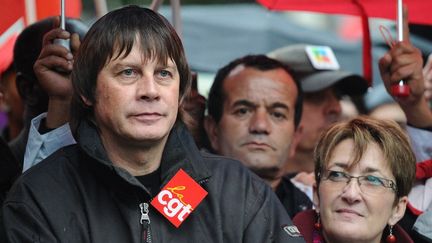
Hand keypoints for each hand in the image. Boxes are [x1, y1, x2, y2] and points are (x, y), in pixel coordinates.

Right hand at [33, 17, 80, 101]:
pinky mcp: (38, 67)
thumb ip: (76, 48)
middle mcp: (47, 54)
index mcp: (57, 52)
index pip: (53, 36)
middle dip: (57, 33)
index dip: (54, 26)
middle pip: (48, 37)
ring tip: (71, 61)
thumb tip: (73, 34)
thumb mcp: (79, 60)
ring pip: (50, 47)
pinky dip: (60, 62)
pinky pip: (48, 58)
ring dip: (63, 52)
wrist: (71, 94)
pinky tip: (67, 69)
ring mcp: (42, 60)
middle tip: (67, 34)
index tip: (59, 18)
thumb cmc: (76, 78)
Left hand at [378, 7, 431, 127]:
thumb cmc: (395, 84)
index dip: (403, 17)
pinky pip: (399, 71)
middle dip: (389, 64)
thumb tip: (388, 54)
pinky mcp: (417, 69)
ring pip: (396, 62)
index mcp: (403, 50)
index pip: (402, 32)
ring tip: (398, 79)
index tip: (403, 4)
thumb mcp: (384, 73)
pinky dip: (396, 79)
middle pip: (394, 49)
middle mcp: (411, 52)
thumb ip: (383, 63)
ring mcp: (416, 59)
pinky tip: (403, 83)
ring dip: (393, 74)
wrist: (405, 99)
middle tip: (394, 73)